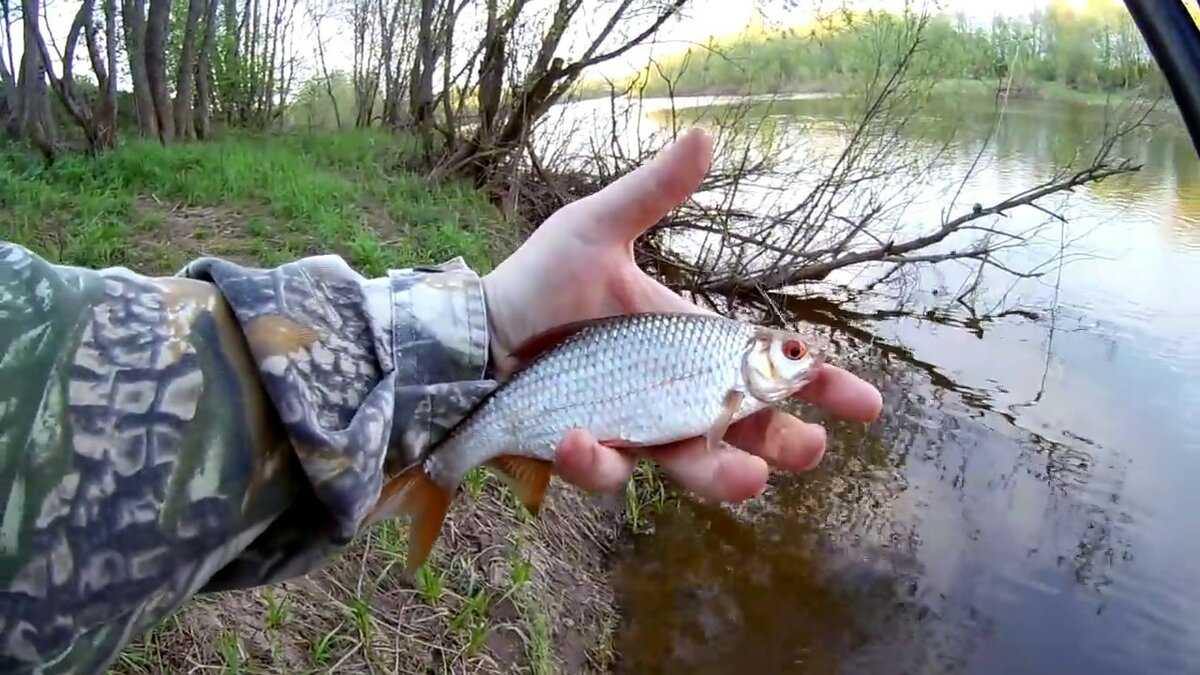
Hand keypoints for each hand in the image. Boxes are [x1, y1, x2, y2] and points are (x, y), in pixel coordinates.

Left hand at [481, 128, 881, 502]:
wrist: (475, 329)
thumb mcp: (597, 229)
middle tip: (809, 448)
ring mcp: (633, 426)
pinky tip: (580, 434)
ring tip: (747, 480)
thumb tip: (705, 136)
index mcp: (688, 343)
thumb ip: (651, 194)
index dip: (819, 384)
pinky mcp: (586, 450)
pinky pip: (602, 467)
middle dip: (784, 445)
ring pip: (689, 467)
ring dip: (720, 476)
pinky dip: (595, 458)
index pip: (765, 366)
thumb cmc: (540, 282)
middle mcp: (672, 393)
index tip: (866, 403)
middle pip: (746, 431)